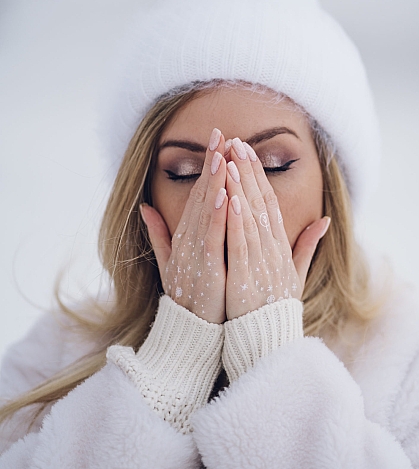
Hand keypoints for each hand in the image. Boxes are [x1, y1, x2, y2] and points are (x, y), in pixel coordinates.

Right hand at [140, 128, 228, 323]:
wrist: (189, 334)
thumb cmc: (188, 297)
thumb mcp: (170, 261)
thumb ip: (158, 233)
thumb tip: (145, 207)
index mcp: (185, 236)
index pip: (197, 194)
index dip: (206, 167)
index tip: (217, 140)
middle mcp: (188, 240)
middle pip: (200, 195)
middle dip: (210, 163)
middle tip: (219, 133)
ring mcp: (195, 253)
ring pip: (205, 211)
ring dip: (214, 182)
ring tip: (222, 154)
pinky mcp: (206, 269)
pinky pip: (212, 237)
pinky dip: (217, 215)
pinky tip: (224, 194)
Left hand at [224, 137, 329, 319]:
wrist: (269, 344)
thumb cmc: (277, 309)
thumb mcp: (295, 274)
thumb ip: (306, 245)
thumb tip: (323, 220)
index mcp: (280, 247)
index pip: (269, 203)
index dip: (257, 175)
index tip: (246, 151)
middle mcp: (273, 251)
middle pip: (260, 203)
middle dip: (247, 171)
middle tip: (236, 142)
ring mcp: (262, 265)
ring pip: (251, 219)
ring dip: (241, 188)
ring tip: (230, 161)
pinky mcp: (248, 281)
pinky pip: (243, 246)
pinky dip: (238, 222)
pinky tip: (231, 200)